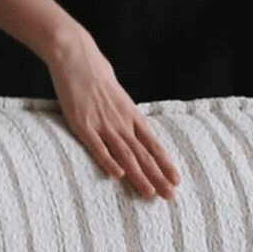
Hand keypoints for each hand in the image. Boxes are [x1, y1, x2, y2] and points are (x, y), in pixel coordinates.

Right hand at [44, 29, 180, 199]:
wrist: (76, 55)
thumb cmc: (97, 74)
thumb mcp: (118, 95)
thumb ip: (125, 114)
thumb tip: (133, 127)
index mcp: (132, 115)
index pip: (153, 144)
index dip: (165, 164)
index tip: (176, 181)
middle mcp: (122, 121)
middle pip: (143, 154)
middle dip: (158, 176)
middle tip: (170, 196)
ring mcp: (102, 123)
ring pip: (125, 154)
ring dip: (138, 176)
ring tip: (149, 193)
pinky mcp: (82, 123)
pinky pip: (96, 146)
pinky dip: (107, 161)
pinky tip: (117, 175)